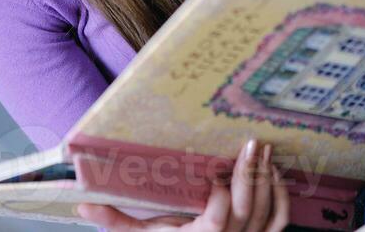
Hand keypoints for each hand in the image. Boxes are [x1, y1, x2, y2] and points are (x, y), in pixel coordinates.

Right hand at [76, 139, 288, 231]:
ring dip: (267, 179)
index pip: (218, 219)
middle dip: (249, 175)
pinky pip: (280, 221)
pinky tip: (276, 173)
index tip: (214, 171)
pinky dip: (281, 197)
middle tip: (251, 143)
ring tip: (263, 149)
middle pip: (247, 210)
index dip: (220, 195)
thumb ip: (115, 221)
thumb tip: (83, 203)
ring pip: (266, 212)